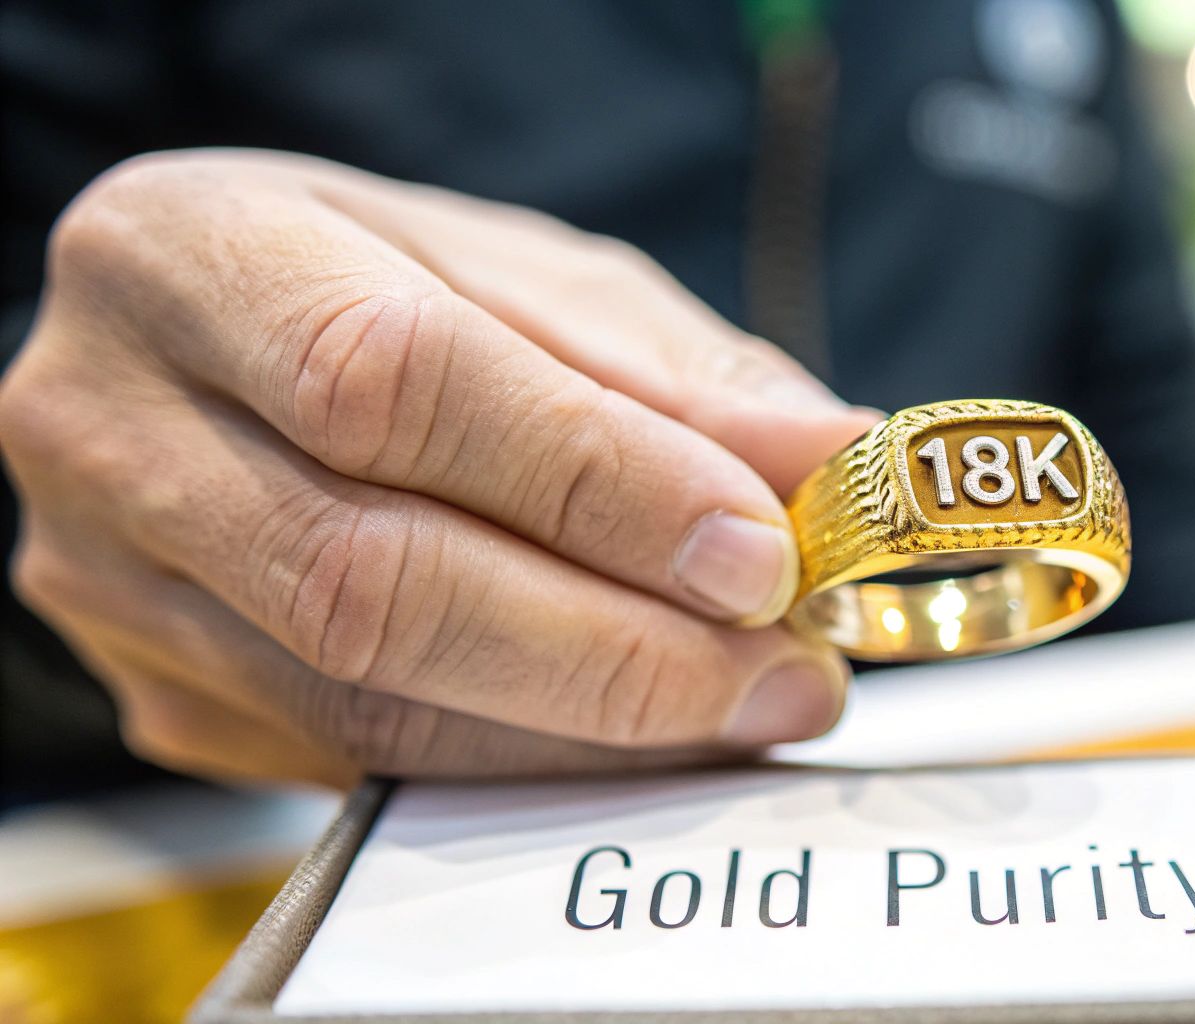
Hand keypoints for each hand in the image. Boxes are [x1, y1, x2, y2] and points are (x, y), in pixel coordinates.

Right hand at [0, 149, 879, 787]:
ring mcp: (115, 583)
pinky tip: (638, 733)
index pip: (394, 384)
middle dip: (617, 644)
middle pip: (371, 579)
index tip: (758, 549)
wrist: (212, 352)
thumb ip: (672, 374)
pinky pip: (363, 764)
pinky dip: (528, 759)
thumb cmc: (375, 286)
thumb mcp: (527, 279)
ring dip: (593, 727)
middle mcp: (112, 424)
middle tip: (782, 660)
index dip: (594, 482)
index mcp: (192, 255)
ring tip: (746, 699)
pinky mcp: (160, 698)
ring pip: (368, 702)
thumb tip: (827, 460)